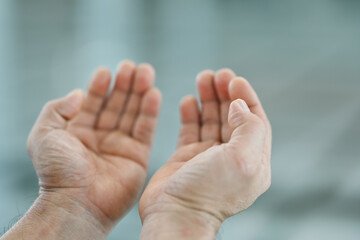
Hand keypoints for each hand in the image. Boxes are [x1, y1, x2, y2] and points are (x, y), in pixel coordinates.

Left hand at [27, 61, 160, 232]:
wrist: (77, 203)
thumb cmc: (57, 172)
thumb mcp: (44, 134)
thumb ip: (57, 109)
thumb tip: (78, 93)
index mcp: (79, 132)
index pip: (93, 103)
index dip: (99, 86)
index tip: (106, 71)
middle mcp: (100, 137)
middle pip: (116, 105)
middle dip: (125, 85)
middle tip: (133, 66)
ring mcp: (120, 146)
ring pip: (132, 114)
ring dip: (140, 92)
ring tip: (146, 72)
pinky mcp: (137, 156)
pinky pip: (145, 130)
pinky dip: (150, 112)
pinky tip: (153, 93)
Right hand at [139, 69, 270, 238]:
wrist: (175, 214)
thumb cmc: (209, 192)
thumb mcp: (242, 159)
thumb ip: (249, 128)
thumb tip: (239, 106)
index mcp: (252, 160)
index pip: (255, 121)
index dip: (246, 98)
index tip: (234, 79)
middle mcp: (232, 157)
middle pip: (232, 117)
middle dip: (226, 93)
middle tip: (216, 74)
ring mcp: (208, 157)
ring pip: (211, 120)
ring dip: (208, 98)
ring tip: (201, 78)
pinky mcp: (187, 157)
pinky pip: (191, 129)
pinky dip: (190, 114)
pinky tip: (187, 101)